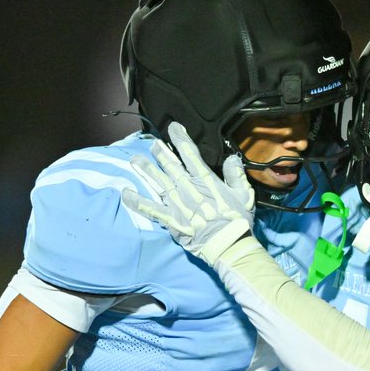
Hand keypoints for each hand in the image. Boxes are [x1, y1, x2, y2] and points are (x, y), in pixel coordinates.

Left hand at [121, 122, 254, 264]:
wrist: (227, 243)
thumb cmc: (238, 220)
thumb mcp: (244, 194)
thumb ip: (236, 174)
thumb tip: (231, 158)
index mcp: (205, 180)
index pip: (190, 154)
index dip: (180, 138)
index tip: (173, 127)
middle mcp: (188, 187)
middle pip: (170, 165)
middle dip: (160, 152)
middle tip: (153, 144)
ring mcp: (177, 203)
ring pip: (158, 181)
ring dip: (146, 169)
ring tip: (135, 160)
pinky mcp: (170, 219)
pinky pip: (150, 208)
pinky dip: (137, 201)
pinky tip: (125, 193)